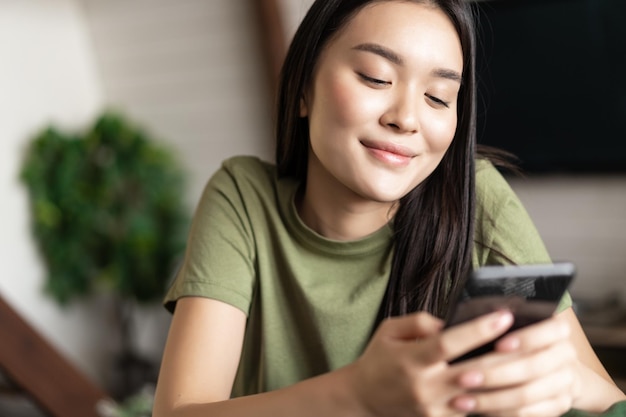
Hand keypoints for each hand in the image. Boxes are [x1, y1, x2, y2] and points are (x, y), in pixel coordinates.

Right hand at [345, 310, 514, 416]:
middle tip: (530, 337)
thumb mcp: (389, 330)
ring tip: (530, 360)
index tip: (503, 316)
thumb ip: (419, 322)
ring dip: (505, 378)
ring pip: (479, 394)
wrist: (364, 398)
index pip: (448, 344)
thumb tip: (451, 324)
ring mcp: (434, 408)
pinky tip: (513, 383)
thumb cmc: (379, 358)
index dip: (477, 330)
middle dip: (504, 354)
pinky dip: (493, 396)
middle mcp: (424, 386)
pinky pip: (473, 409)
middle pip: (473, 371)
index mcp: (411, 359)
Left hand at [450, 314, 581, 416]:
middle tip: (462, 378)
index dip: (525, 338)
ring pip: (526, 394)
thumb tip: (463, 323)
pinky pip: (528, 412)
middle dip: (494, 374)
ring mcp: (564, 383)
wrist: (556, 368)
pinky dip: (500, 411)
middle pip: (532, 367)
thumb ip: (499, 324)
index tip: (498, 344)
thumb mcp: (517, 326)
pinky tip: (478, 409)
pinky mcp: (558, 405)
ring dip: (490, 399)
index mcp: (558, 329)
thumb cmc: (523, 340)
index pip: (549, 330)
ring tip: (461, 399)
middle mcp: (566, 354)